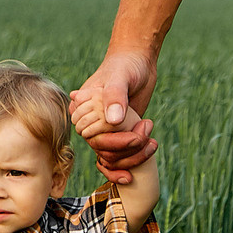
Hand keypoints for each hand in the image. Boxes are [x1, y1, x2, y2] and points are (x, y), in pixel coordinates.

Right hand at [72, 48, 159, 184]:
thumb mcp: (120, 77)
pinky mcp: (118, 136)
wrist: (137, 63)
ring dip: (134, 156)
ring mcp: (103, 132)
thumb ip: (114, 96)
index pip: (92, 138)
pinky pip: (117, 159)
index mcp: (81, 111)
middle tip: (148, 131)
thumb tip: (113, 121)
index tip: (137, 135)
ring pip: (113, 159)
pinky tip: (137, 169)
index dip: (115, 142)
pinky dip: (128, 165)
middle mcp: (89, 124)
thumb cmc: (125, 66)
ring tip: (152, 140)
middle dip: (129, 149)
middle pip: (104, 151)